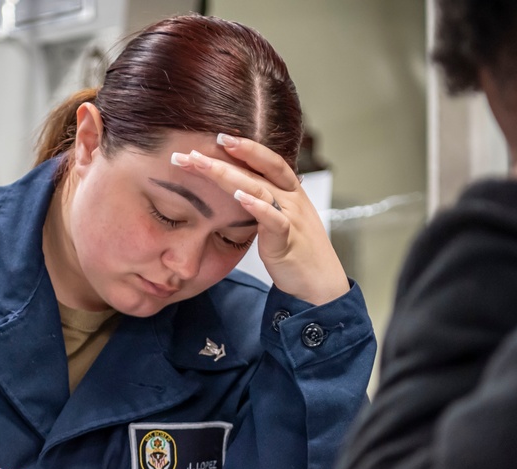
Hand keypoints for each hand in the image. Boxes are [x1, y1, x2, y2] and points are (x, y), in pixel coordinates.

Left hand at [175, 134, 349, 304]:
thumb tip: (238, 190)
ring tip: (205, 166)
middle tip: (196, 150)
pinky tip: (239, 196)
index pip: (268, 161)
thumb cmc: (297, 251)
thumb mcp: (279, 220)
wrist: (320, 283)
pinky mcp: (287, 240)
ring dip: (230, 175)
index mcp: (291, 192)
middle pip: (259, 169)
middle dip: (228, 156)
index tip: (219, 137)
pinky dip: (257, 206)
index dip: (247, 147)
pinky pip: (273, 219)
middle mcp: (292, 199)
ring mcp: (291, 217)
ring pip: (260, 189)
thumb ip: (263, 202)